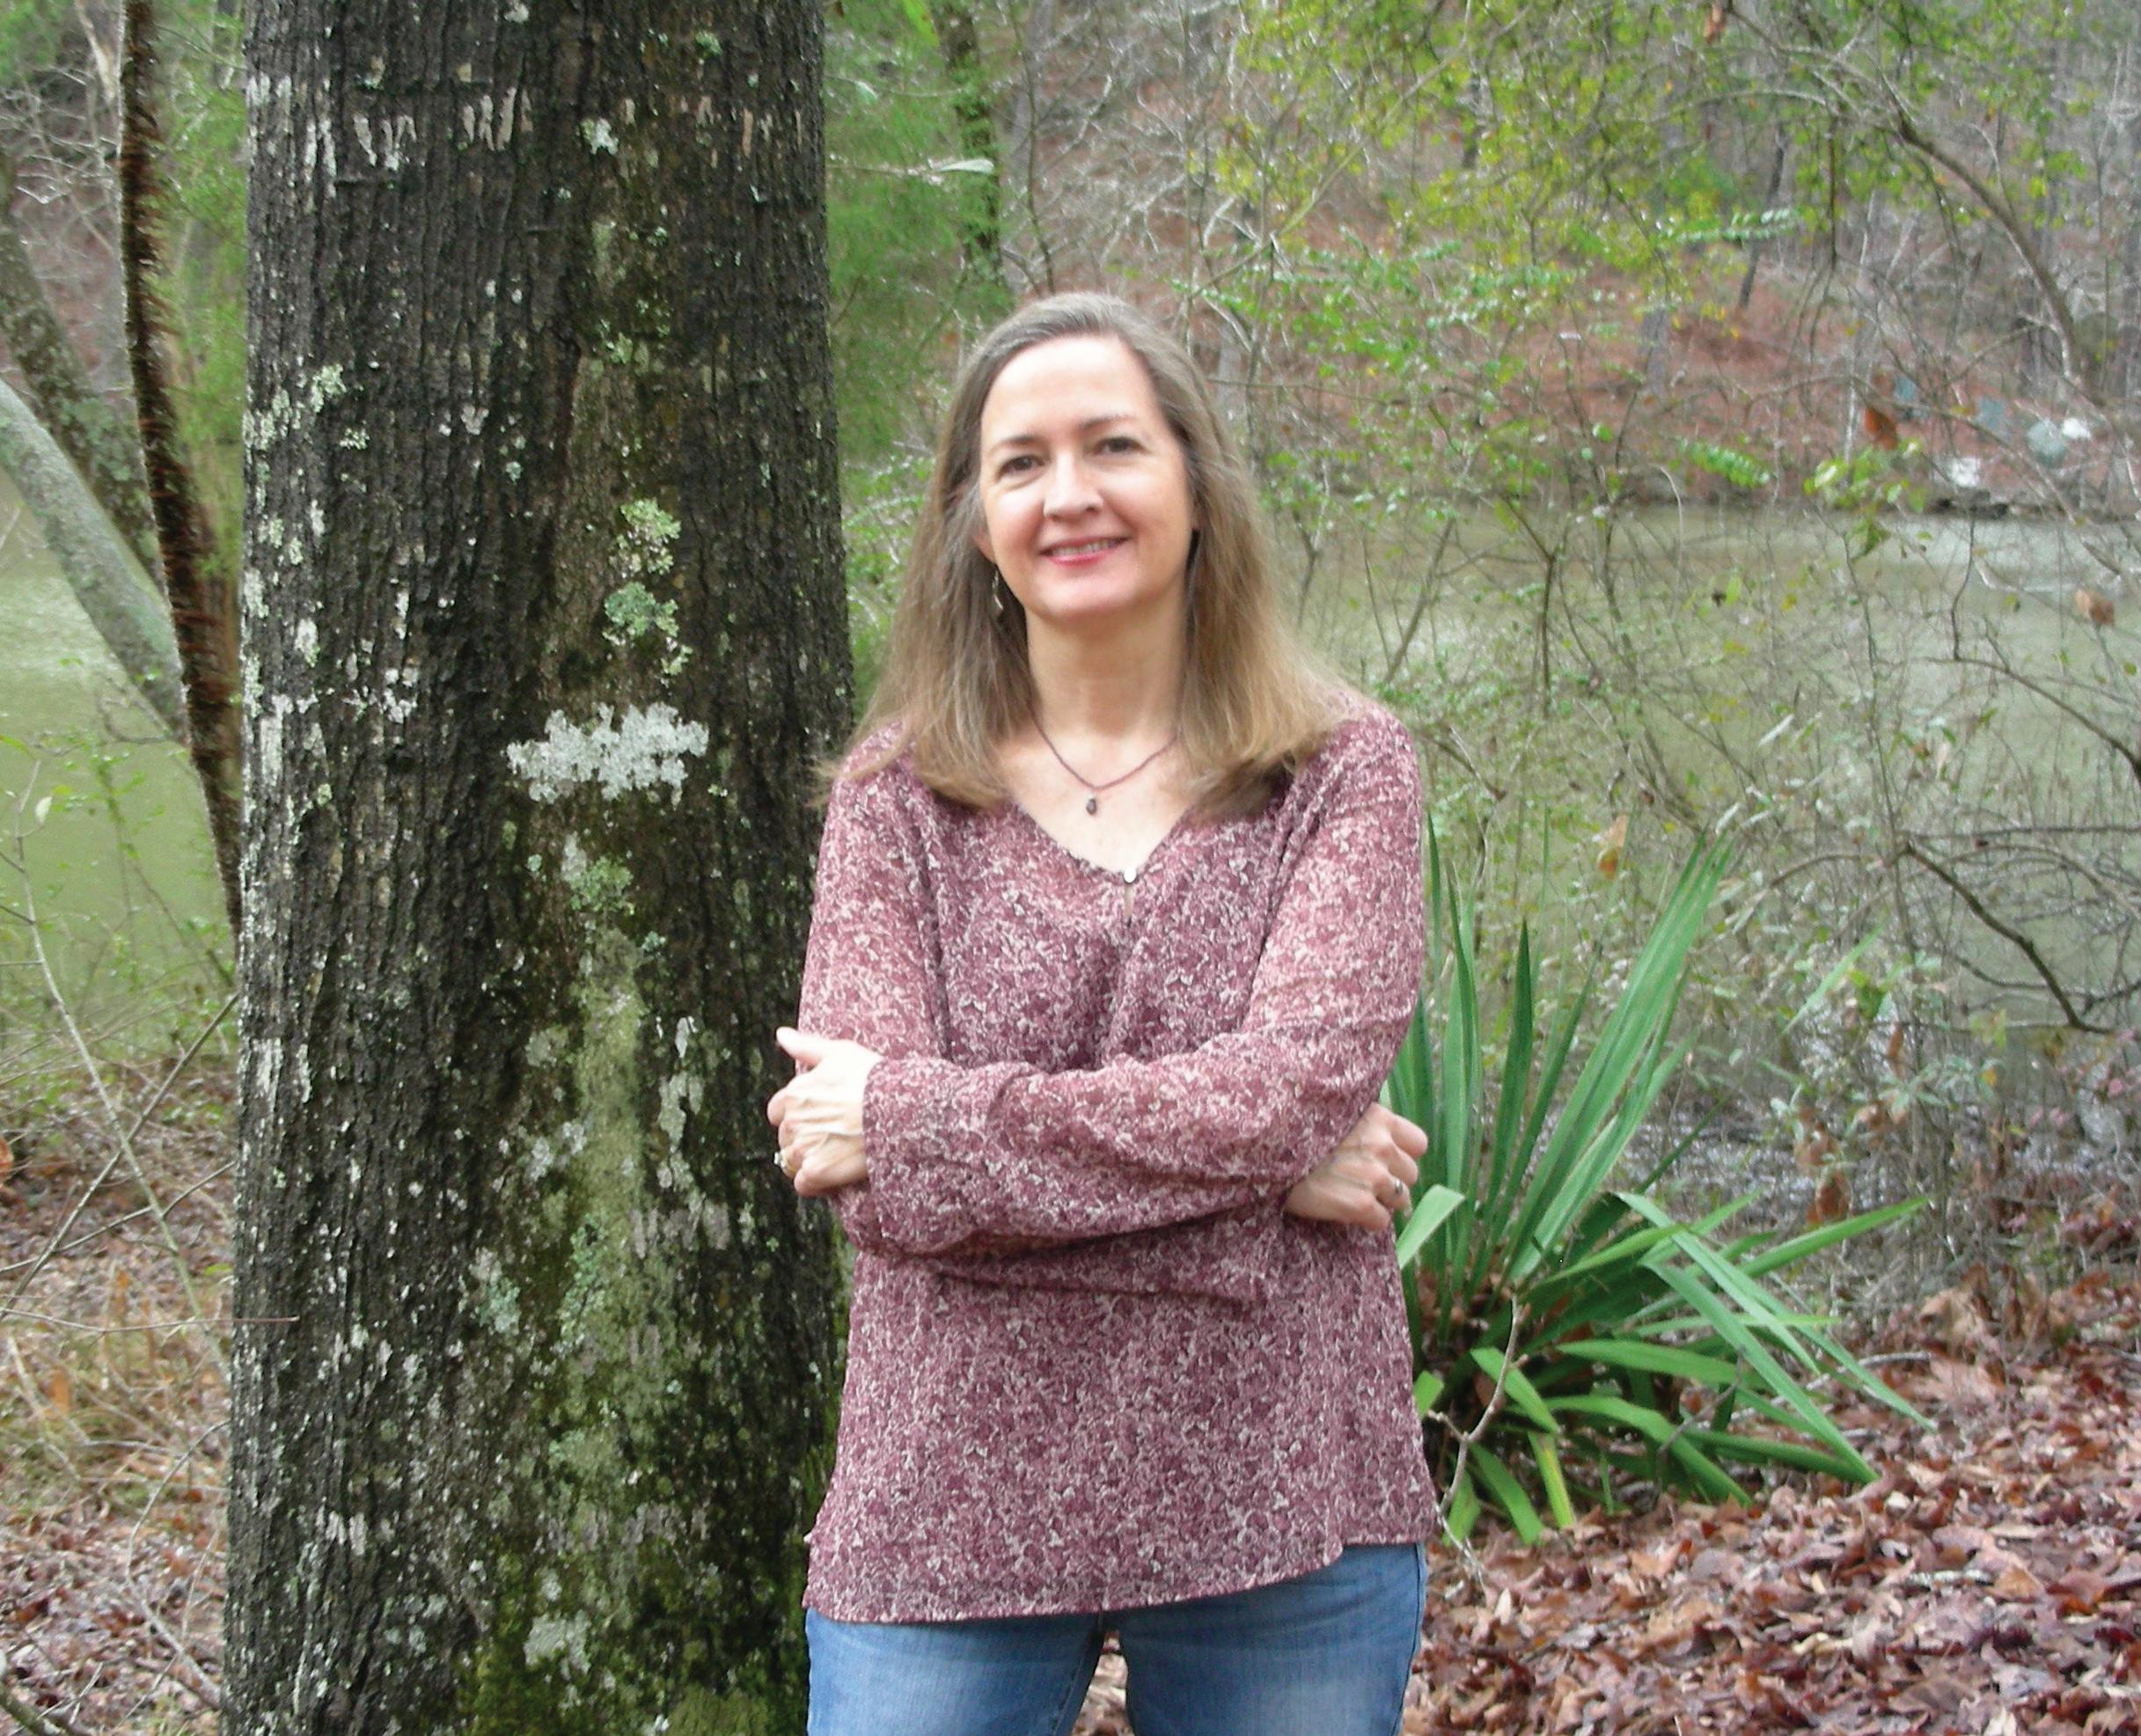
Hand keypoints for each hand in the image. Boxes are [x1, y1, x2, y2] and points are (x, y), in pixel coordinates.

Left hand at [766, 1027, 881, 1195]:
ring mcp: (803, 1148)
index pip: (778, 1112)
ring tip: (836, 1155)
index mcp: (794, 1093)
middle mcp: (793, 1121)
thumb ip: (806, 1047)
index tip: (820, 1117)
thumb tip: (781, 1035)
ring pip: (791, 1162)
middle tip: (834, 1136)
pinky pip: (803, 1185)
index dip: (797, 1115)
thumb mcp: (840, 1053)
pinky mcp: (817, 1171)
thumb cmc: (873, 1078)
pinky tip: (834, 1175)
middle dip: (804, 1138)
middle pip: (786, 1138)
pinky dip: (815, 1183)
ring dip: (808, 1161)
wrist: (900, 1108)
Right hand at [1282, 1103, 1425, 1231]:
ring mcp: (1374, 1177)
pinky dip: (1367, 1221)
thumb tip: (1377, 1147)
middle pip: (1410, 1175)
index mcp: (1378, 1118)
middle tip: (1363, 1183)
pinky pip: (1382, 1222)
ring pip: (1401, 1200)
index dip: (1402, 1155)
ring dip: (1381, 1202)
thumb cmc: (1293, 1133)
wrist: (1264, 1154)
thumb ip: (1362, 1126)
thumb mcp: (1333, 1114)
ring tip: (1352, 1197)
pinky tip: (1344, 1211)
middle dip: (1391, 1181)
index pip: (1418, 1143)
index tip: (1384, 1161)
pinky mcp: (1361, 1205)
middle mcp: (1382, 1145)